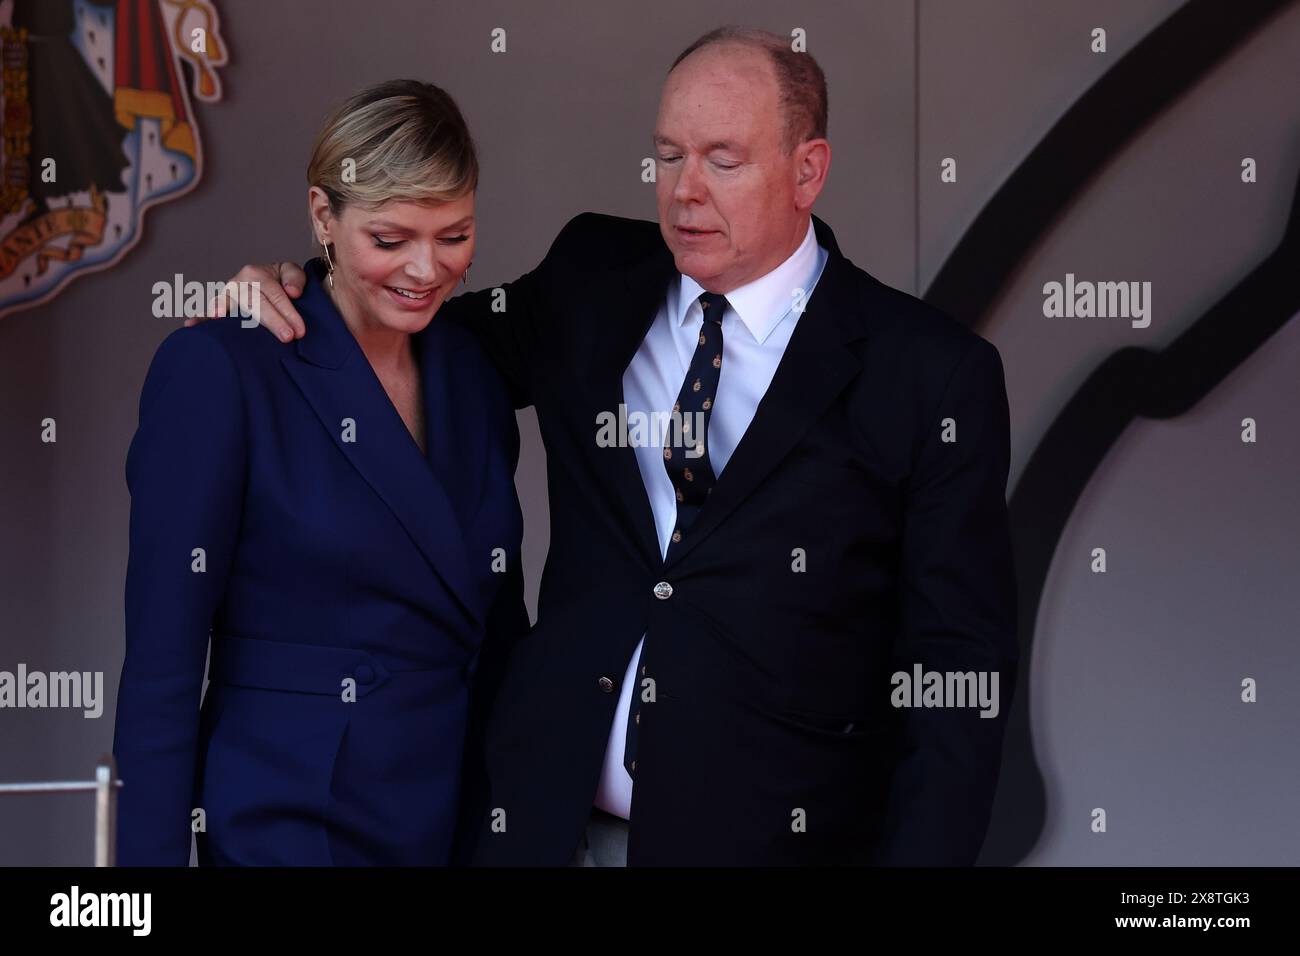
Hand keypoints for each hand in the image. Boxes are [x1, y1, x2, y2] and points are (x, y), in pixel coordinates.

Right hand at [186, 262, 308, 340]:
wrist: (271, 287)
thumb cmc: (282, 282)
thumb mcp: (291, 273)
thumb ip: (295, 278)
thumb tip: (292, 292)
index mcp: (255, 273)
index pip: (273, 294)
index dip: (288, 312)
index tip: (299, 331)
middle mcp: (238, 284)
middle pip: (254, 301)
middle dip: (271, 319)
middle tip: (287, 337)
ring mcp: (226, 297)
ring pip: (229, 305)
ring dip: (226, 311)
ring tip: (220, 317)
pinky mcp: (219, 310)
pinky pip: (206, 314)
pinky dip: (199, 319)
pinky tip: (190, 326)